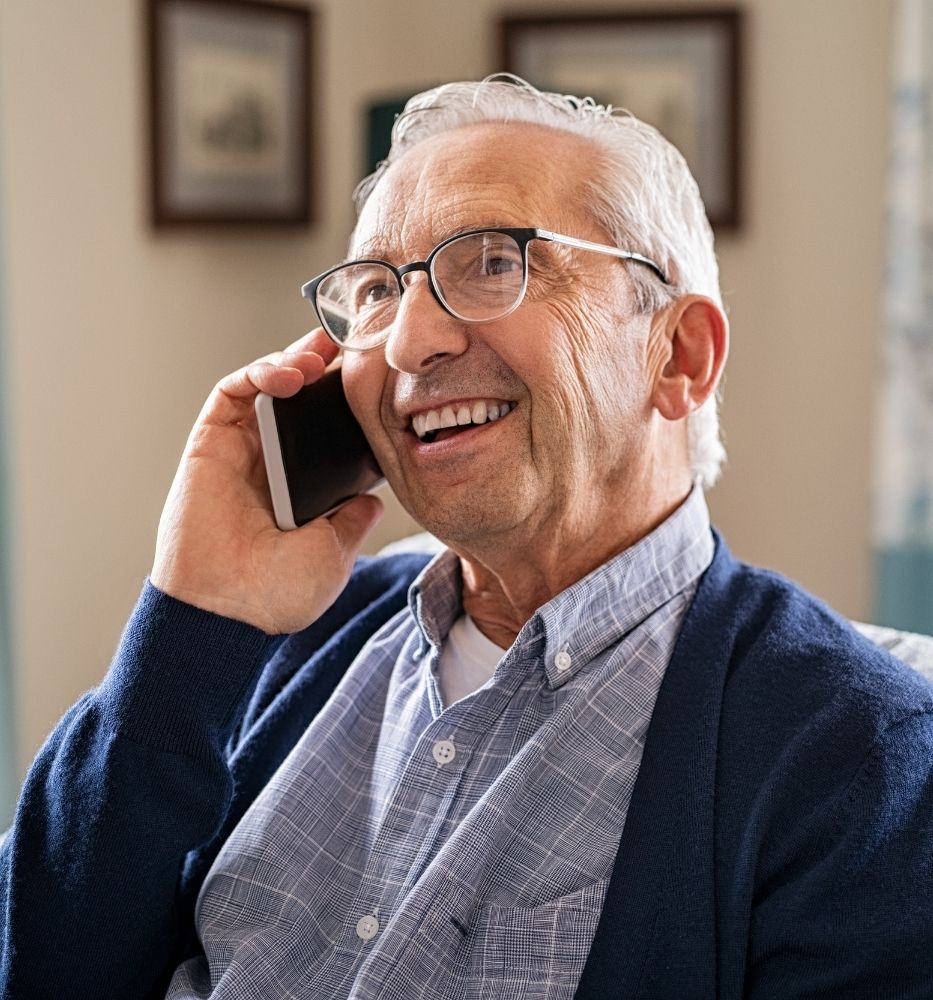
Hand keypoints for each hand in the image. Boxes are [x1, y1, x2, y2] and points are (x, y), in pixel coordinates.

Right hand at [150, 330, 383, 633]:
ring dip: (294, 361)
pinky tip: (290, 374)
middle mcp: (271, 465)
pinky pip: (232, 393)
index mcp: (302, 490)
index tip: (376, 381)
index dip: (347, 404)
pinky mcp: (210, 443)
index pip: (327, 433)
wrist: (225, 611)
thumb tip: (373, 501)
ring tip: (322, 354)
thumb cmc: (276, 594)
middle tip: (350, 346)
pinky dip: (259, 373)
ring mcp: (241, 451)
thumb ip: (352, 521)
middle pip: (298, 402)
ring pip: (266, 387)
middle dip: (323, 368)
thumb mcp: (333, 555)